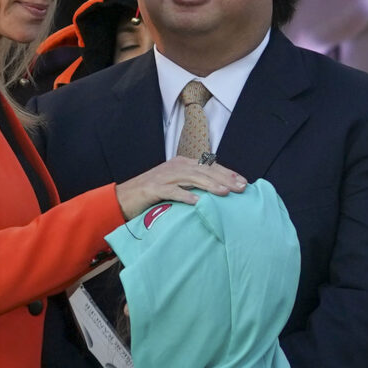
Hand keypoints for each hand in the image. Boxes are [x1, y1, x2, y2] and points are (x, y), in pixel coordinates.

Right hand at [115, 157, 244, 219]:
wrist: (124, 198)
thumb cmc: (153, 195)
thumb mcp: (176, 186)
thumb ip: (193, 186)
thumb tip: (217, 194)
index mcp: (182, 164)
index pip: (210, 166)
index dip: (227, 173)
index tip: (244, 183)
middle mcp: (175, 166)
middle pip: (204, 170)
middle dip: (224, 179)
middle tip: (241, 188)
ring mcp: (164, 176)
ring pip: (191, 178)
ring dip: (209, 185)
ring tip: (225, 193)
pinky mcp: (153, 188)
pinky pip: (172, 191)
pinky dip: (185, 196)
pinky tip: (197, 202)